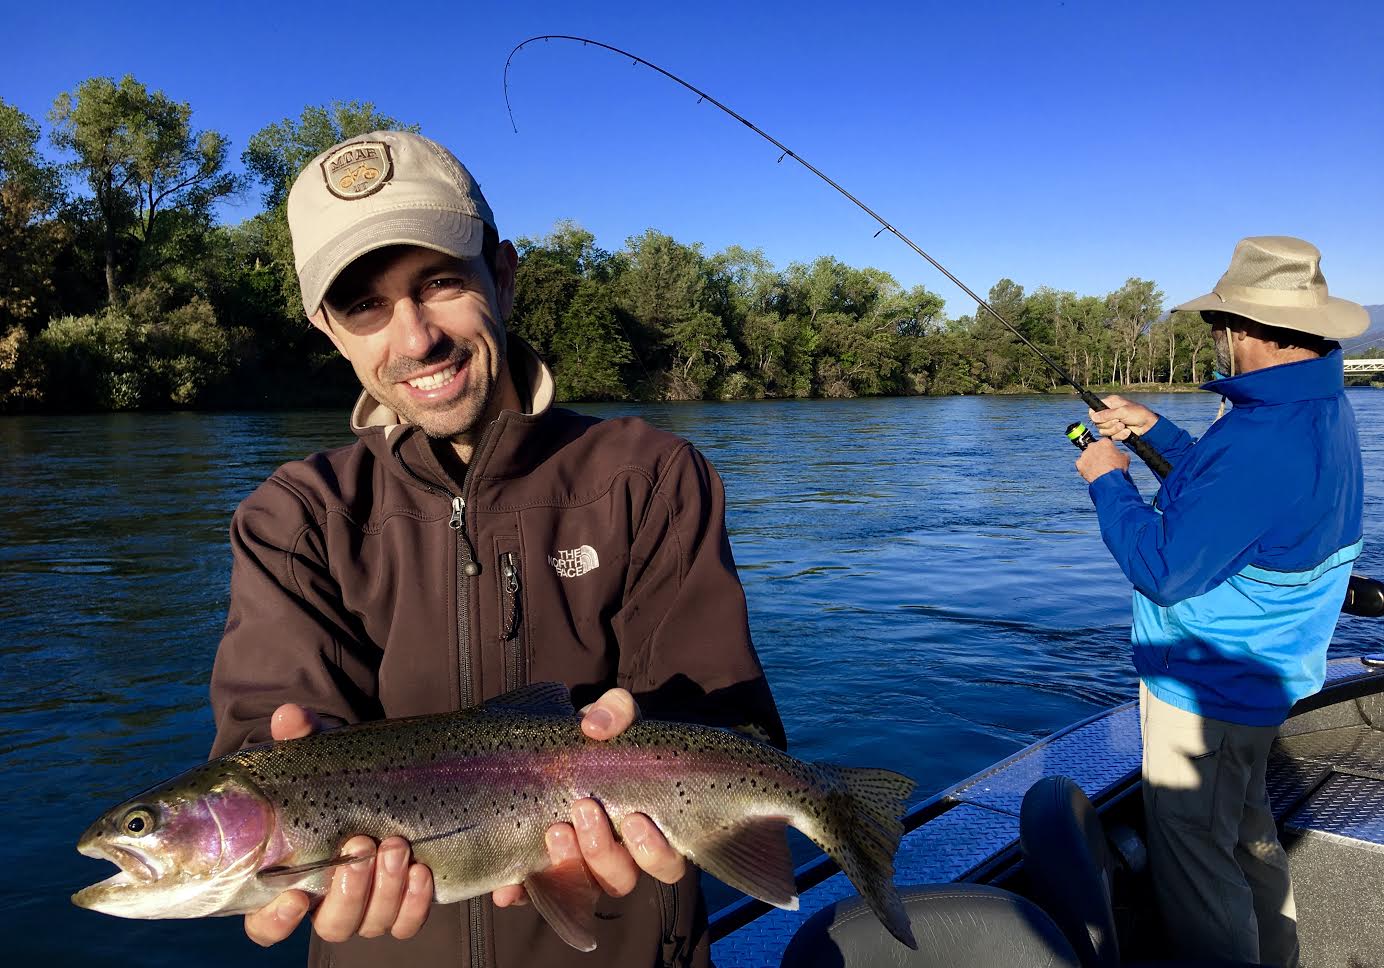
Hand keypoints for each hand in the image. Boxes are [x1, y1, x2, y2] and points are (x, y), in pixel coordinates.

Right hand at [243, 705, 434, 946]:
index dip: (276, 921)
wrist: (373, 781)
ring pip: (372, 923)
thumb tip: (289, 715)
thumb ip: (299, 739)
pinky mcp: (402, 903)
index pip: (266, 925)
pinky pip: (407, 922)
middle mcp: (325, 904)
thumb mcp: (315, 757)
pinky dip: (415, 903)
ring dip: (386, 891)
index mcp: (287, 882)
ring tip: (396, 846)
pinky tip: (422, 871)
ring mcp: (367, 907)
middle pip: (333, 924)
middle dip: (350, 890)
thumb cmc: (329, 778)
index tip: (294, 897)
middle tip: (362, 843)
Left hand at [491, 688, 685, 908]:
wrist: (560, 746)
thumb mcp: (614, 716)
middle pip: (621, 880)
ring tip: (554, 830)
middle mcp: (617, 857)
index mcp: (646, 829)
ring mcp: (578, 868)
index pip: (665, 862)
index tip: (635, 819)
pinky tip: (507, 887)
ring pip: (581, 889)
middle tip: (583, 809)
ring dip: (568, 866)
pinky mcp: (540, 873)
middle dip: (603, 852)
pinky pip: (532, 893)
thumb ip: (616, 711)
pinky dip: (520, 892)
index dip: (655, 853)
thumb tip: (594, 727)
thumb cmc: (601, 739)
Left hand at [1076, 438, 1129, 482]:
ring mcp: (1084, 454)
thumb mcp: (1125, 458)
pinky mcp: (1079, 463)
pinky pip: (1081, 465)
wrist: (1108, 479)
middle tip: (1102, 463)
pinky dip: (1085, 468)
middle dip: (1098, 454)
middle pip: (1094, 449)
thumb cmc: (1117, 468)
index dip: (1108, 450)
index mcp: (1104, 442)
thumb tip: (1122, 455)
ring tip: (1097, 469)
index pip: (1105, 443)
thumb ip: (1122, 454)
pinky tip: (1091, 473)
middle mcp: (1092, 445)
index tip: (1109, 456)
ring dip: (1091, 461)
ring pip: (1087, 456)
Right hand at [1088, 395, 1157, 441]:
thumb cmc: (1138, 414)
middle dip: (1109, 424)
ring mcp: (1111, 423)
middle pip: (1098, 423)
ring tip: (1124, 426)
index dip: (1095, 415)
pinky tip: (1127, 431)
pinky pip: (1111, 437)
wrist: (1148, 426)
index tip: (1100, 419)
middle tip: (1119, 421)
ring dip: (1115, 430)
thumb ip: (1107, 414)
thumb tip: (1094, 417)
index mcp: (1109, 403)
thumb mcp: (1122, 411)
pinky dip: (1120, 435)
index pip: (1093, 410)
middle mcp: (1108, 413)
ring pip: (1103, 431)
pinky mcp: (1115, 432)